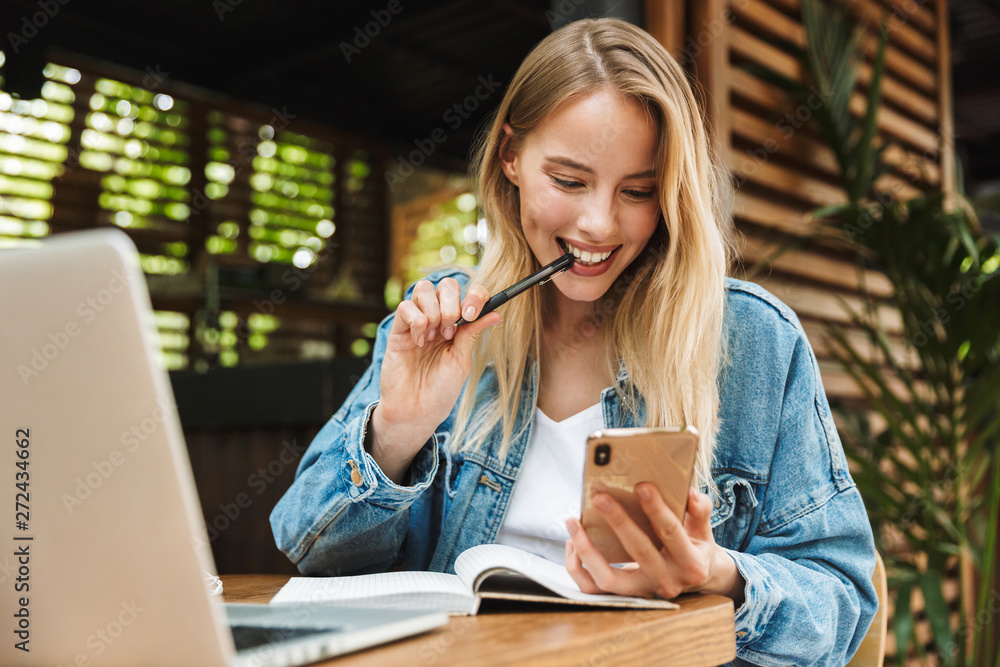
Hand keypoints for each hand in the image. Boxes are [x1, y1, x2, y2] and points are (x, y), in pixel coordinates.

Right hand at [369, 277, 500, 482]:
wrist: (417, 411)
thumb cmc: (440, 390)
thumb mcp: (462, 360)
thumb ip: (473, 334)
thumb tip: (496, 313)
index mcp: (457, 325)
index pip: (467, 293)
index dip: (473, 295)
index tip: (472, 315)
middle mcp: (437, 319)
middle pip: (445, 284)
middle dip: (452, 303)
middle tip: (450, 331)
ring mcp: (416, 323)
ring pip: (423, 289)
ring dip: (433, 311)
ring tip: (434, 337)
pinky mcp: (398, 330)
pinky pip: (405, 308)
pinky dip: (416, 321)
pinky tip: (418, 342)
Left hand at [564, 485, 744, 604]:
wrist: (695, 580)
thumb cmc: (694, 547)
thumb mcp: (703, 530)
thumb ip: (699, 511)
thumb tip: (689, 493)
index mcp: (690, 563)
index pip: (671, 533)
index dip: (657, 510)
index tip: (642, 486)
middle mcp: (666, 581)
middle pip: (638, 552)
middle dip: (618, 521)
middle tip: (600, 497)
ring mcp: (642, 591)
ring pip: (608, 579)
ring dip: (587, 550)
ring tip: (573, 523)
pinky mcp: (623, 595)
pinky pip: (593, 587)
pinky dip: (578, 568)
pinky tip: (572, 542)